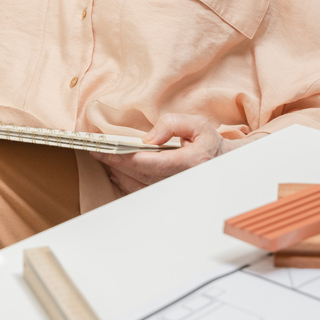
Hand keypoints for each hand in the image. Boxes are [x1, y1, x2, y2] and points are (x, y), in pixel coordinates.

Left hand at [91, 112, 240, 195]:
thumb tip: (149, 136)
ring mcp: (172, 190)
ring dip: (118, 173)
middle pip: (139, 175)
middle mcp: (179, 180)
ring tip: (102, 159)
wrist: (223, 164)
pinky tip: (116, 172)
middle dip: (115, 164)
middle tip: (96, 152)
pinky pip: (142, 192)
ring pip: (138, 186)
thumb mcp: (197, 125)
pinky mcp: (167, 195)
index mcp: (189, 162)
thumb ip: (173, 124)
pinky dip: (126, 183)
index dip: (126, 158)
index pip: (151, 163)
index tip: (108, 151)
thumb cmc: (209, 143)